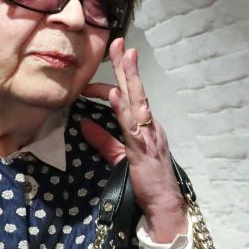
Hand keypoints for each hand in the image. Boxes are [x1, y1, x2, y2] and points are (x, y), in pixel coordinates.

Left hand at [80, 38, 186, 243]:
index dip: (113, 84)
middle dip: (126, 65)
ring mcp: (149, 135)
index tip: (91, 83)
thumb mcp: (121, 157)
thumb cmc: (146, 183)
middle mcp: (150, 126)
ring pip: (138, 101)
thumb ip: (104, 141)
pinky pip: (132, 126)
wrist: (164, 205)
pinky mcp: (143, 149)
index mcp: (146, 127)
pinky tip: (117, 94)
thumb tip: (83, 124)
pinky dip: (124, 109)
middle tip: (118, 42)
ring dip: (129, 77)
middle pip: (137, 90)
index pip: (129, 98)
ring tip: (123, 55)